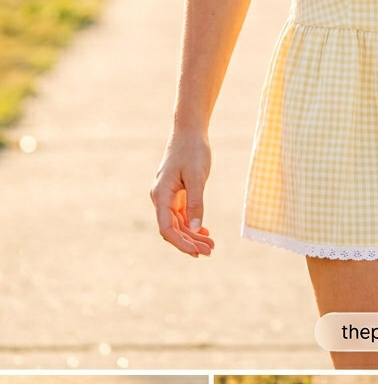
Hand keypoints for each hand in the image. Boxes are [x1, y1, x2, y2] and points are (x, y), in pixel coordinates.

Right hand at [150, 131, 213, 256]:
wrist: (189, 132)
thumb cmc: (192, 151)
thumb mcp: (196, 177)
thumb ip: (196, 203)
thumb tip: (195, 228)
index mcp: (161, 195)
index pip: (167, 228)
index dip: (181, 243)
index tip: (197, 252)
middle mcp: (161, 198)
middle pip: (172, 229)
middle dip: (190, 242)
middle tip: (210, 251)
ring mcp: (168, 196)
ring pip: (178, 223)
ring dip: (193, 235)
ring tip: (211, 245)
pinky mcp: (176, 193)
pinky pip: (181, 215)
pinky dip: (192, 225)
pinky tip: (204, 232)